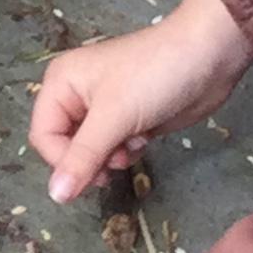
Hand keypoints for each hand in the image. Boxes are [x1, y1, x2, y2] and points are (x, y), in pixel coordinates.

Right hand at [29, 0, 251, 201]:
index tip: (92, 173)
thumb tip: (55, 196)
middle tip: (115, 160)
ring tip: (133, 143)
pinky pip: (113, 148)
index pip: (43, 136)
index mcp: (61, 83)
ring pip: (91, 152)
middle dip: (90, 159)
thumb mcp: (114, 116)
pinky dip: (127, 150)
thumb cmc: (154, 76)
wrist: (209, 56)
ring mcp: (104, 107)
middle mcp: (77, 95)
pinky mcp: (129, 118)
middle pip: (65, 146)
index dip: (63, 160)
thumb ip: (83, 157)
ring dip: (111, 157)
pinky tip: (145, 138)